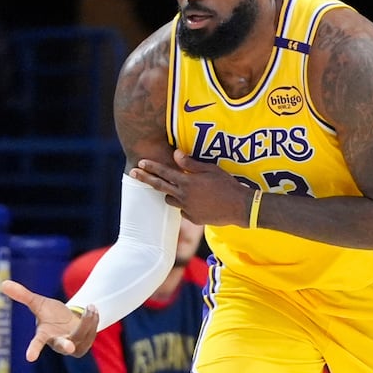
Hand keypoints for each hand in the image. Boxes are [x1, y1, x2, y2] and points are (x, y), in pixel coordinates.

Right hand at [0, 280, 99, 358]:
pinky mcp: (83, 347)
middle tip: (70, 347)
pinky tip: (93, 311)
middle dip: (67, 345)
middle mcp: (57, 344)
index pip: (37, 343)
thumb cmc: (50, 314)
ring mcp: (71, 348)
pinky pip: (91, 333)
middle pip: (63, 345)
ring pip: (82, 334)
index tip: (29, 358)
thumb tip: (3, 284)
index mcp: (44, 335)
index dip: (33, 349)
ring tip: (90, 306)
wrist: (68, 321)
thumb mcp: (37, 303)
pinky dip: (94, 320)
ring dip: (88, 319)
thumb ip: (22, 296)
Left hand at [131, 150, 251, 225]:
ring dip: (170, 194)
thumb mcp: (211, 169)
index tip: (140, 162)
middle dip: (145, 178)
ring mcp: (188, 209)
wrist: (239, 207)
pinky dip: (186, 205)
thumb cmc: (227, 185)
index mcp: (188, 182)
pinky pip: (183, 210)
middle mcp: (184, 196)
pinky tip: (199, 202)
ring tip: (178, 190)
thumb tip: (176, 154)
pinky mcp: (193, 219)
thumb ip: (191, 163)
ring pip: (170, 200)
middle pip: (159, 186)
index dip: (152, 167)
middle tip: (133, 173)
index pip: (165, 172)